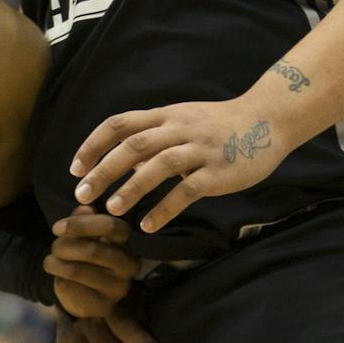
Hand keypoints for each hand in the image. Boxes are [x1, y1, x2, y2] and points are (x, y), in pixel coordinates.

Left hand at [45, 207, 142, 318]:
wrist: (84, 294)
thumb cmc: (84, 257)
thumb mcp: (84, 235)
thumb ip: (84, 220)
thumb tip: (85, 208)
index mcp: (128, 243)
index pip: (111, 226)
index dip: (80, 225)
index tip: (56, 228)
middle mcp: (129, 265)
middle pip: (92, 250)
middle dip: (64, 246)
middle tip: (53, 247)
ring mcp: (118, 288)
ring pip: (78, 270)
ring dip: (56, 263)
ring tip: (50, 261)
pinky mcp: (103, 306)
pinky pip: (73, 289)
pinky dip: (58, 280)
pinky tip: (57, 277)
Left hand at [71, 99, 288, 232]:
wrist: (268, 119)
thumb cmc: (220, 125)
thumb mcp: (182, 123)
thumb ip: (152, 140)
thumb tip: (121, 163)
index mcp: (165, 116)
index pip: (119, 124)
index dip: (93, 145)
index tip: (75, 169)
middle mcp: (179, 129)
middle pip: (133, 145)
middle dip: (103, 170)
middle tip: (81, 196)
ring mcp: (199, 149)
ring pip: (158, 165)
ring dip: (131, 188)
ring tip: (111, 209)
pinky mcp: (218, 172)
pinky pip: (187, 190)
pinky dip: (164, 209)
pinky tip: (148, 226)